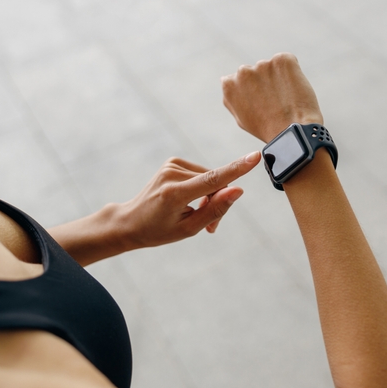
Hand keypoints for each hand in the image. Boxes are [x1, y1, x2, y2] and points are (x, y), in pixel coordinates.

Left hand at [115, 152, 260, 249]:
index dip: (236, 169)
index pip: (213, 179)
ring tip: (197, 215)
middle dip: (219, 203)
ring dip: (210, 197)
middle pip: (216, 183)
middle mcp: (173, 173)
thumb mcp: (189, 229)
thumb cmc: (159, 230)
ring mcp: (172, 165)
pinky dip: (202, 189)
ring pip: (210, 179)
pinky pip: (201, 175)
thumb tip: (238, 190)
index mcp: (175, 193)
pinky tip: (191, 202)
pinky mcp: (173, 161)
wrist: (131, 222)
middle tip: (211, 226)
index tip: (255, 157)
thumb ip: (215, 210)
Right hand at [221, 53, 322, 141]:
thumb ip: (233, 98)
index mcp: (229, 85)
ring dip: (277, 77)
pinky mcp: (282, 60)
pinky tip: (294, 90)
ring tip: (286, 98)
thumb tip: (228, 81)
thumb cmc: (267, 129)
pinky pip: (286, 61)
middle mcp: (243, 72)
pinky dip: (291, 72)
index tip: (261, 102)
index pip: (237, 79)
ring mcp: (262, 64)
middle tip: (275, 101)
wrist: (293, 129)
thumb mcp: (241, 118)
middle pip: (254, 71)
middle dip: (262, 81)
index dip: (251, 91)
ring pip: (270, 67)